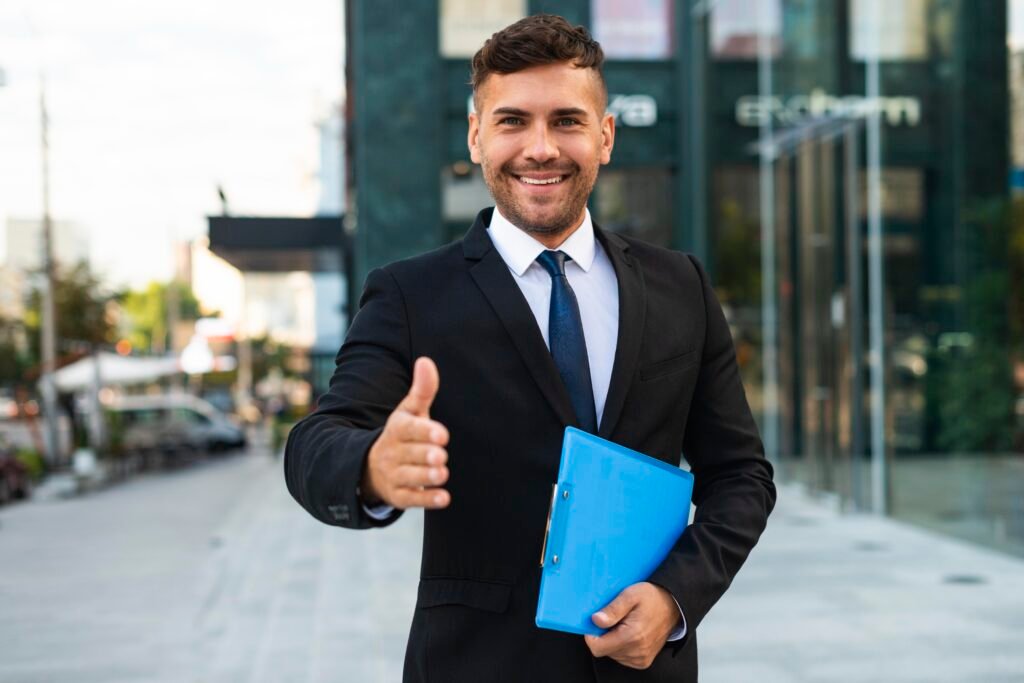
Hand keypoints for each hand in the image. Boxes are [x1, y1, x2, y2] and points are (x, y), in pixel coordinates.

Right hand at [361, 357, 450, 508]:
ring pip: (410, 477)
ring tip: (442, 473)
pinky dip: (427, 500)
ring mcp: (394, 475)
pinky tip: (444, 498)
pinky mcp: (399, 496)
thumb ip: (422, 390)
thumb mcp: (410, 412)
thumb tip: (426, 361)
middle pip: (410, 454)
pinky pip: (412, 499)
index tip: (442, 434)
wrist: (371, 467)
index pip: (408, 429)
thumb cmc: (403, 434)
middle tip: (440, 456)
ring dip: (427, 476)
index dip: (424, 432)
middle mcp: (393, 452)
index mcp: (397, 429)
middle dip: (425, 455)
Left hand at [583, 582, 679, 669]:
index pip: (597, 648)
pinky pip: (622, 657)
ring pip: (612, 654)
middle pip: (604, 651)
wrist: (673, 605)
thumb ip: (612, 609)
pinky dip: (621, 646)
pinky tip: (629, 633)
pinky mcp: (643, 661)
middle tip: (615, 619)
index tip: (597, 622)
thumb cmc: (652, 598)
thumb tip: (595, 620)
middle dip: (604, 635)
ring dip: (613, 640)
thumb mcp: (630, 594)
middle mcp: (637, 651)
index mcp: (632, 635)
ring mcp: (641, 658)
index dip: (591, 635)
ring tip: (624, 624)